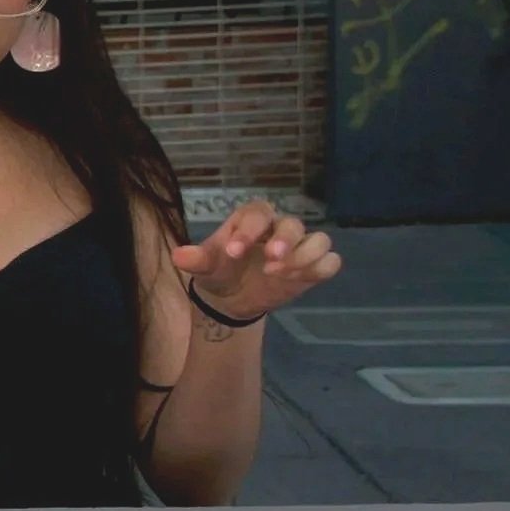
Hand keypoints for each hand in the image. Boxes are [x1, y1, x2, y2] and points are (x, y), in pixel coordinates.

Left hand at [171, 201, 340, 321]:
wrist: (231, 296)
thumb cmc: (219, 270)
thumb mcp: (204, 266)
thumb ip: (195, 259)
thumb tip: (179, 256)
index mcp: (252, 219)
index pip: (258, 213)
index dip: (249, 230)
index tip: (233, 252)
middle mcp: (279, 228)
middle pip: (294, 224)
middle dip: (285, 240)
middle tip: (270, 261)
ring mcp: (299, 247)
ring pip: (320, 240)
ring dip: (304, 256)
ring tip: (278, 274)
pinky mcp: (312, 267)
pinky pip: (330, 261)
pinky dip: (320, 268)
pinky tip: (299, 280)